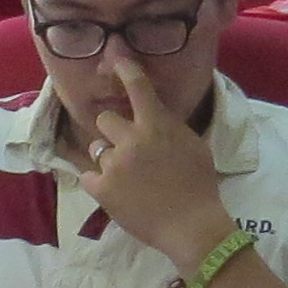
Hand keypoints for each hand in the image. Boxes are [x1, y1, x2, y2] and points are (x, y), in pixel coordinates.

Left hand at [78, 56, 231, 271]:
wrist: (192, 227)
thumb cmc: (200, 187)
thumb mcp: (193, 146)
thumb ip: (170, 128)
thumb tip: (156, 117)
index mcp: (157, 126)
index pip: (138, 87)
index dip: (125, 69)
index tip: (116, 60)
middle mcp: (131, 140)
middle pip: (104, 120)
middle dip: (113, 133)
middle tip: (126, 149)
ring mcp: (114, 164)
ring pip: (96, 149)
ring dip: (107, 159)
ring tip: (126, 178)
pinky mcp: (101, 189)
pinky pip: (88, 176)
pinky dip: (99, 184)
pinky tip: (117, 193)